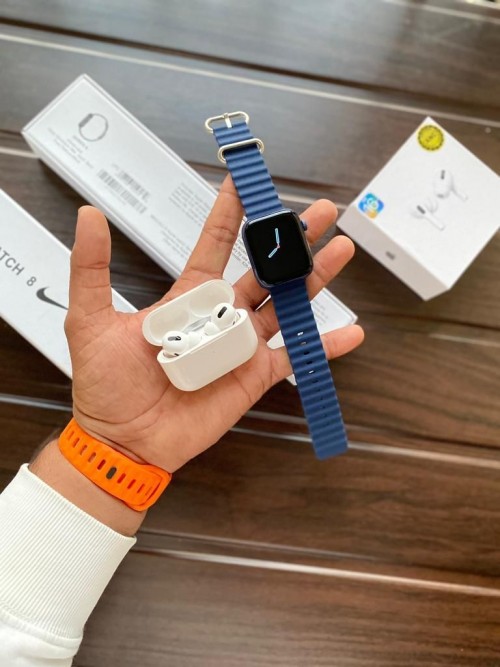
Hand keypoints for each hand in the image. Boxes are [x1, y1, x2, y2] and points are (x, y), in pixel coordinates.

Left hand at [65, 176, 363, 472]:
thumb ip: (93, 268)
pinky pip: (294, 358)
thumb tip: (89, 215)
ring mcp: (241, 345)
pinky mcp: (254, 376)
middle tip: (321, 212)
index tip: (246, 182)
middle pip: (264, 269)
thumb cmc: (105, 384)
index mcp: (188, 297)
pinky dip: (322, 346)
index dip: (231, 212)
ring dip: (314, 279)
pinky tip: (350, 333)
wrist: (123, 441)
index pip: (215, 243)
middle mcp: (221, 315)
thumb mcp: (90, 320)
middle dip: (292, 239)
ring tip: (341, 250)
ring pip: (286, 304)